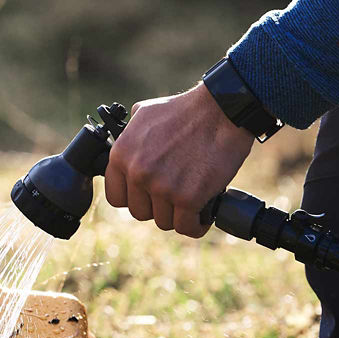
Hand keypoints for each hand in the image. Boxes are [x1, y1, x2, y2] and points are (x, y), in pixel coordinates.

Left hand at [105, 82, 254, 237]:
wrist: (222, 110)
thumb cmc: (186, 110)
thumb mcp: (145, 113)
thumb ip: (130, 136)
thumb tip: (128, 150)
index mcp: (121, 154)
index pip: (116, 197)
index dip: (135, 198)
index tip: (148, 196)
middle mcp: (137, 173)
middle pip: (140, 212)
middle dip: (157, 207)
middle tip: (175, 195)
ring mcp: (162, 187)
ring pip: (164, 221)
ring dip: (178, 215)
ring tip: (191, 201)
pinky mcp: (188, 198)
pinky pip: (187, 227)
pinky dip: (196, 225)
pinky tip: (202, 216)